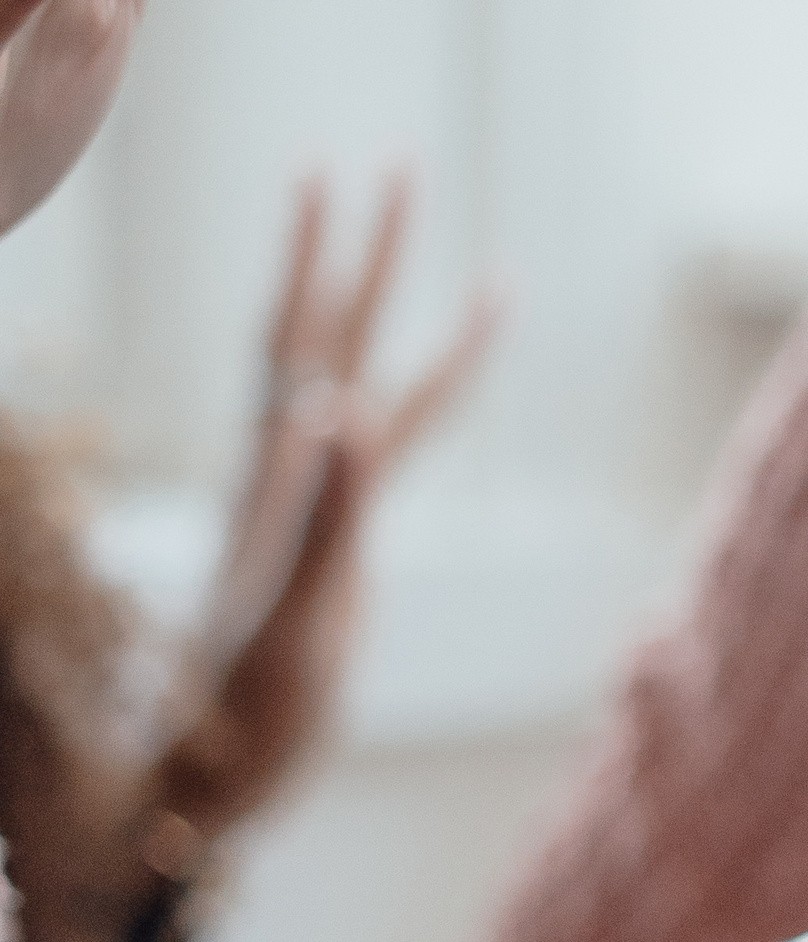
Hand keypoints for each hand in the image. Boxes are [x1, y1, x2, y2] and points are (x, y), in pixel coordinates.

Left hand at [153, 174, 496, 845]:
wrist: (216, 772)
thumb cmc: (254, 704)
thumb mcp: (301, 609)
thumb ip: (329, 511)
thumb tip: (348, 406)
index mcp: (285, 476)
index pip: (308, 339)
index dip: (325, 257)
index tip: (340, 172)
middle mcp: (291, 473)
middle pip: (335, 334)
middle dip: (373, 253)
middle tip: (405, 168)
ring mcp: (308, 504)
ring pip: (358, 385)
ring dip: (396, 324)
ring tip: (456, 277)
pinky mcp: (327, 543)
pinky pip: (371, 447)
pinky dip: (402, 406)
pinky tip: (401, 393)